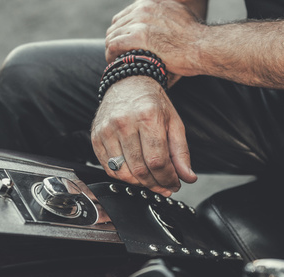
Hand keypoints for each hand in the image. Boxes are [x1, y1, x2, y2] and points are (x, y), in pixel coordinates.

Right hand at [91, 76, 196, 196]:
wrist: (128, 84)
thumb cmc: (152, 103)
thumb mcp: (174, 123)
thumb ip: (181, 153)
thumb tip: (188, 177)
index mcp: (147, 116)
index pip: (157, 161)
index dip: (167, 179)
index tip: (174, 184)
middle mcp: (124, 123)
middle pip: (140, 169)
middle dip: (155, 184)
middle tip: (164, 186)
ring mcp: (106, 130)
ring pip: (123, 172)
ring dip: (140, 183)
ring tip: (151, 180)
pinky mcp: (96, 137)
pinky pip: (109, 168)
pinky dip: (123, 176)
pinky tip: (135, 172)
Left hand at [105, 0, 204, 76]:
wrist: (203, 46)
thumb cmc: (195, 38)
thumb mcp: (179, 15)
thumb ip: (167, 14)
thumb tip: (164, 23)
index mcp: (151, 2)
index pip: (126, 14)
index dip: (123, 29)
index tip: (124, 42)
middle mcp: (143, 8)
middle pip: (117, 24)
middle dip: (115, 39)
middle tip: (118, 54)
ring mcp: (140, 22)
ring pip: (113, 35)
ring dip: (112, 49)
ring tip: (115, 61)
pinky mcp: (138, 37)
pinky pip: (114, 45)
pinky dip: (111, 55)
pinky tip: (114, 63)